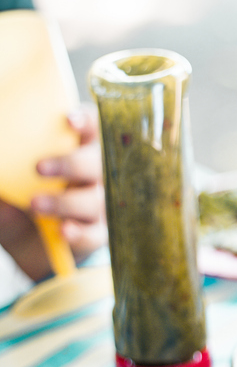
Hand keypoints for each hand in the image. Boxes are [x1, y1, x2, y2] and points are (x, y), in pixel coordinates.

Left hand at [0, 106, 105, 280]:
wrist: (28, 246)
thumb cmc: (19, 202)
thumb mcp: (7, 186)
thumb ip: (5, 176)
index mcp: (77, 152)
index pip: (92, 130)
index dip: (87, 122)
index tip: (69, 120)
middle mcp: (94, 176)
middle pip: (98, 164)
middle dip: (72, 164)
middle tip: (39, 168)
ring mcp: (98, 206)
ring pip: (95, 200)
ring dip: (66, 202)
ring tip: (35, 204)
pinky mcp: (96, 234)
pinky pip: (95, 234)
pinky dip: (79, 233)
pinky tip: (63, 230)